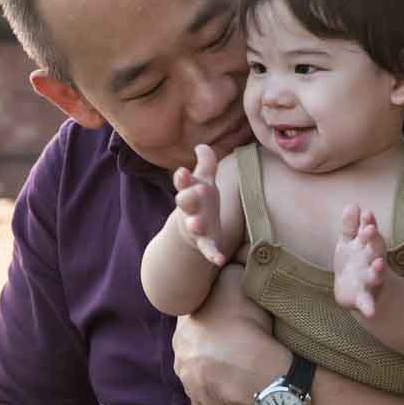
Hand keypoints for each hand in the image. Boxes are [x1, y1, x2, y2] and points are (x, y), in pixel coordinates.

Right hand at [171, 143, 225, 265]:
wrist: (192, 230)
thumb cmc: (201, 200)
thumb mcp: (204, 181)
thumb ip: (206, 163)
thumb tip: (202, 145)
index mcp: (189, 192)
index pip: (183, 183)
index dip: (183, 178)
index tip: (184, 171)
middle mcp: (190, 209)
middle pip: (185, 202)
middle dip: (189, 197)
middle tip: (197, 191)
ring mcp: (195, 227)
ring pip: (193, 225)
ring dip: (195, 224)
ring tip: (197, 223)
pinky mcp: (205, 244)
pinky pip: (208, 249)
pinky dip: (212, 254)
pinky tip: (219, 260)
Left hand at [174, 266, 281, 404]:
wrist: (256, 373)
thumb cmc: (247, 325)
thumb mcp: (237, 281)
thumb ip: (228, 270)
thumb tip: (227, 259)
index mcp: (184, 324)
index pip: (195, 314)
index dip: (214, 312)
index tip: (232, 315)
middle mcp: (180, 353)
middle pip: (196, 344)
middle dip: (212, 342)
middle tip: (238, 341)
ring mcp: (189, 381)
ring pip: (202, 370)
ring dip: (216, 368)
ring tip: (242, 365)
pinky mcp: (202, 403)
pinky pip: (211, 395)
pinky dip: (222, 391)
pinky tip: (239, 384)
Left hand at [333, 205, 387, 318]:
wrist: (353, 290)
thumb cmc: (353, 261)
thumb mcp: (349, 242)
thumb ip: (350, 226)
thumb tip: (353, 204)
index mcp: (367, 247)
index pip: (369, 233)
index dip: (368, 223)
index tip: (366, 213)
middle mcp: (372, 262)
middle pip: (375, 250)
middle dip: (373, 240)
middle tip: (370, 230)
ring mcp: (369, 280)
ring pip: (376, 275)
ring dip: (378, 270)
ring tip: (378, 265)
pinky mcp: (363, 298)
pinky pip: (367, 302)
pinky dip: (369, 307)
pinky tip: (370, 312)